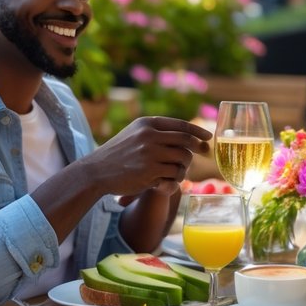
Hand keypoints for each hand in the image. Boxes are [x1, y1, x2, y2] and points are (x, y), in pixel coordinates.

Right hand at [88, 116, 211, 196]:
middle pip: (186, 141)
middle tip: (202, 153)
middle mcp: (150, 135)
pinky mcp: (150, 171)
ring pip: (183, 159)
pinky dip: (174, 179)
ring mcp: (150, 153)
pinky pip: (174, 175)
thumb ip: (157, 133)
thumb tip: (188, 136)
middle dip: (197, 148)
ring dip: (184, 168)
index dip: (198, 131)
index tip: (208, 138)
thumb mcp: (135, 134)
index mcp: (147, 124)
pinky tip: (165, 181)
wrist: (96, 171)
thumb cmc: (119, 154)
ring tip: (176, 172)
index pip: (181, 125)